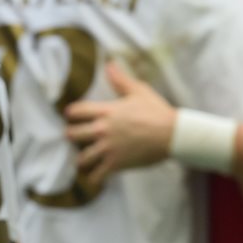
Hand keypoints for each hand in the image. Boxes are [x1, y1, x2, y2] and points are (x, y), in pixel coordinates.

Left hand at [65, 62, 177, 184]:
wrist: (173, 134)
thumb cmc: (157, 111)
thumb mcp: (138, 91)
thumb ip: (120, 80)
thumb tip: (109, 64)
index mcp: (106, 111)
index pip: (77, 111)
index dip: (71, 113)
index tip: (69, 115)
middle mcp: (102, 129)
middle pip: (73, 134)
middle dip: (71, 135)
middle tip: (72, 137)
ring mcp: (108, 148)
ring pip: (83, 157)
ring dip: (80, 159)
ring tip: (80, 161)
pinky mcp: (117, 163)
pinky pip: (98, 173)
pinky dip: (94, 177)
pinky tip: (93, 177)